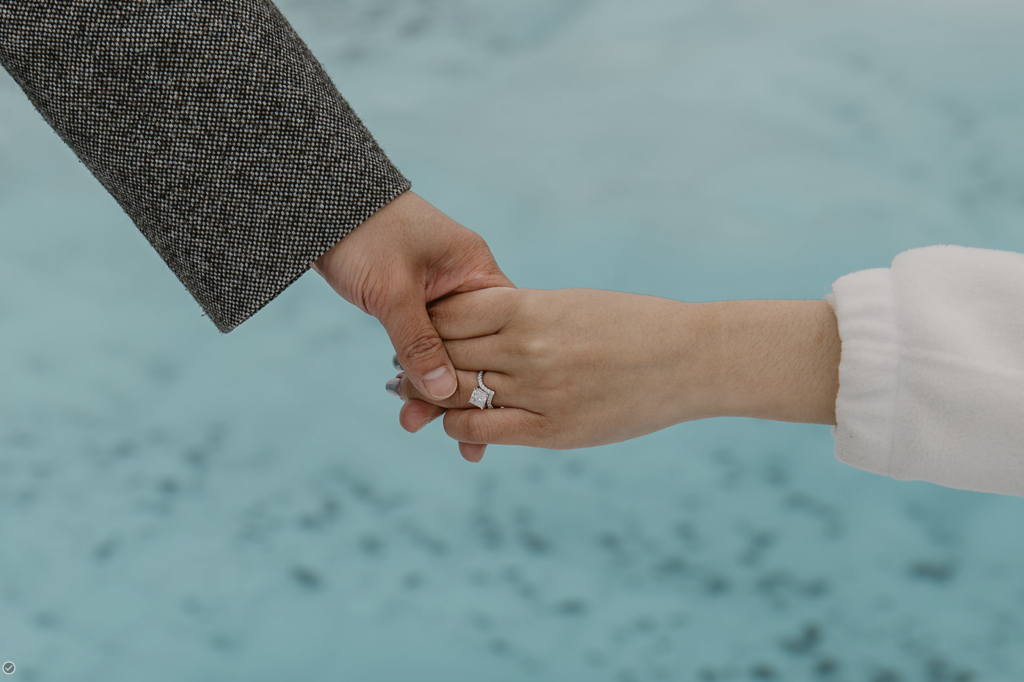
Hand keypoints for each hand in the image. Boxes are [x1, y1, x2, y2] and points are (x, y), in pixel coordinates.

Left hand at [311, 190, 514, 461]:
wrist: (319, 203)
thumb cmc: (364, 232)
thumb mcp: (393, 290)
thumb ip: (419, 342)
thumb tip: (443, 393)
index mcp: (476, 270)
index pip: (505, 330)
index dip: (497, 375)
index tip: (490, 418)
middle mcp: (465, 285)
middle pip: (475, 350)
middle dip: (461, 392)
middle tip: (459, 441)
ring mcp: (439, 296)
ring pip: (446, 352)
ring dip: (432, 388)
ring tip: (414, 425)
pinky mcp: (412, 304)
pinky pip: (423, 346)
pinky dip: (416, 372)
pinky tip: (411, 405)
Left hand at [393, 287, 720, 459]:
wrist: (688, 358)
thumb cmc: (633, 326)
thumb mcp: (572, 305)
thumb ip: (523, 314)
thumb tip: (478, 321)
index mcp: (531, 307)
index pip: (451, 312)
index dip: (426, 322)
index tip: (415, 330)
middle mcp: (527, 347)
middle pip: (446, 352)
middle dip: (417, 360)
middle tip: (399, 369)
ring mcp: (538, 389)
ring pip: (457, 393)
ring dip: (431, 396)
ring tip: (418, 398)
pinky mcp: (551, 429)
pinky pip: (481, 429)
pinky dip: (458, 427)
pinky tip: (455, 423)